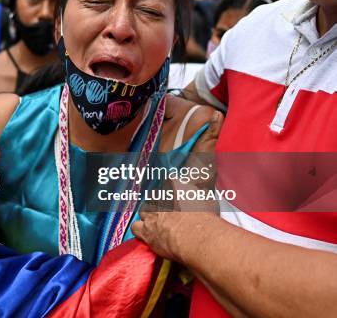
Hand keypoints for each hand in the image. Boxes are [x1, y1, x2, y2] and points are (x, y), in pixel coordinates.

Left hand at [132, 111, 223, 259]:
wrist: (196, 234)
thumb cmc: (205, 210)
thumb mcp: (210, 181)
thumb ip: (209, 151)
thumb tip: (215, 117)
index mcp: (173, 182)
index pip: (168, 181)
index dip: (171, 188)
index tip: (176, 194)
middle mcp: (157, 194)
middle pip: (155, 195)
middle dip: (160, 201)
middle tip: (171, 210)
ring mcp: (149, 212)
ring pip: (144, 210)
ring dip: (150, 215)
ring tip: (160, 221)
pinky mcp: (145, 230)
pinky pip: (137, 228)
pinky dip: (142, 230)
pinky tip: (147, 232)